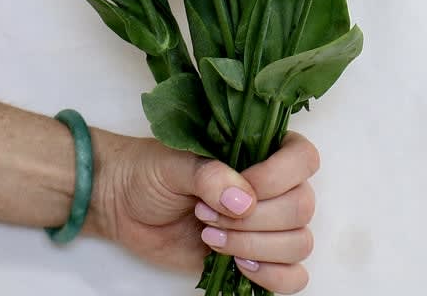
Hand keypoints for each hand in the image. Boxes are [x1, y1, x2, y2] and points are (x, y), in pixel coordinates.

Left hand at [86, 129, 319, 293]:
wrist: (122, 204)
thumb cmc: (148, 171)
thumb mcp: (173, 162)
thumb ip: (209, 175)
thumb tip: (244, 201)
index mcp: (260, 149)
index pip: (303, 159)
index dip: (278, 177)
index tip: (242, 186)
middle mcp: (273, 186)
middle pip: (302, 207)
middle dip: (256, 218)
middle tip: (207, 214)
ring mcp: (267, 224)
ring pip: (299, 243)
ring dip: (256, 246)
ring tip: (211, 236)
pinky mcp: (257, 259)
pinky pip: (293, 276)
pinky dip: (272, 277)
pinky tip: (238, 264)